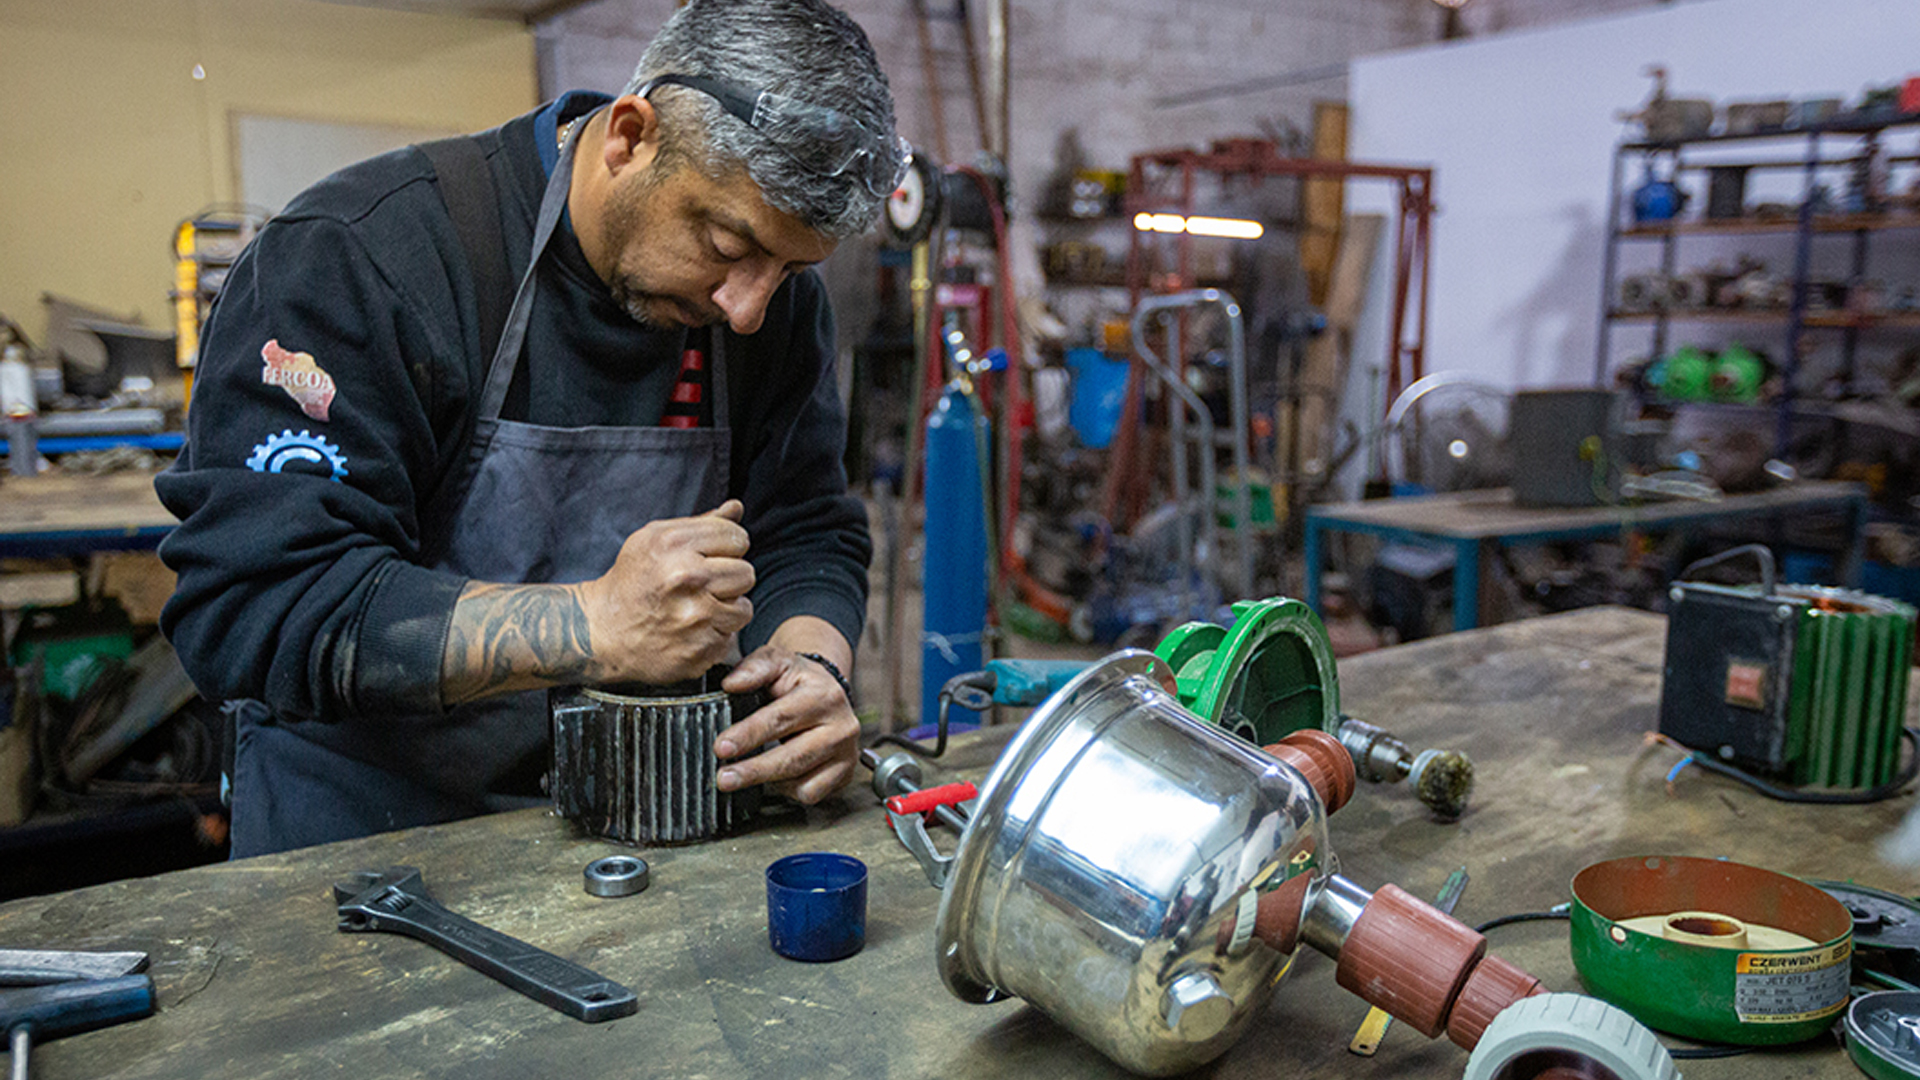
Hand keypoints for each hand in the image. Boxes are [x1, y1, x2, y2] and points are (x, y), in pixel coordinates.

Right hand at [577, 499, 753, 683]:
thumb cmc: (632, 581)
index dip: (726, 548)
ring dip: (726, 609)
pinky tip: (691, 630)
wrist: (602, 631)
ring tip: (697, 608)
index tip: (709, 558)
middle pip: (746, 573)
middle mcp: (687, 578)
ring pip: (743, 608)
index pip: (737, 537)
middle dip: (728, 579)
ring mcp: (695, 617)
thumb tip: (736, 507)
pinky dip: (715, 635)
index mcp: (675, 544)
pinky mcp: (700, 649)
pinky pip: (730, 637)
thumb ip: (701, 524)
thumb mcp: (654, 540)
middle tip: (701, 587)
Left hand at [714, 647, 857, 803]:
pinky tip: (777, 775)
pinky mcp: (845, 773)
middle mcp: (841, 726)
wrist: (828, 691)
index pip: (781, 719)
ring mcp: (846, 753)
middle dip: (754, 771)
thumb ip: (754, 668)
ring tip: (744, 774)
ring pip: (803, 782)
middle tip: (724, 778)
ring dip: (768, 783)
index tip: (722, 748)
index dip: (748, 735)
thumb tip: (732, 684)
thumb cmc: (799, 679)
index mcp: (823, 696)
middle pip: (793, 758)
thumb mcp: (777, 661)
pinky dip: (790, 789)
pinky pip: (812, 793)